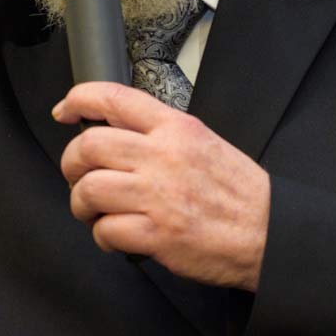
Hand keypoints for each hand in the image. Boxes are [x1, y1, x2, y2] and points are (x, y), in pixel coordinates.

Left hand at [54, 81, 269, 290]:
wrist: (270, 233)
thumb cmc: (238, 192)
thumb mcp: (204, 142)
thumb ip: (161, 134)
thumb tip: (116, 135)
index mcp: (176, 128)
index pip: (114, 98)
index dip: (78, 100)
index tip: (64, 111)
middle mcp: (163, 156)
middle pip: (88, 146)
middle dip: (71, 164)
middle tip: (78, 177)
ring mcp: (158, 196)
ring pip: (89, 189)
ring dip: (82, 204)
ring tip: (94, 212)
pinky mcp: (157, 234)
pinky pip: (106, 230)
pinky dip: (103, 237)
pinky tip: (116, 236)